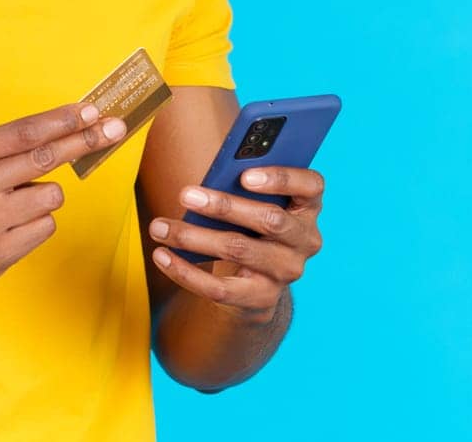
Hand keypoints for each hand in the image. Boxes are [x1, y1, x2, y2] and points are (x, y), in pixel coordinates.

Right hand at [0, 102, 125, 291]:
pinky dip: (36, 224)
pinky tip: (8, 227)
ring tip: (11, 204)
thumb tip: (64, 128)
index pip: (23, 133)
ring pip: (50, 197)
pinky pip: (45, 228)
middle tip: (114, 128)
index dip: (62, 120)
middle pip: (44, 159)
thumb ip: (0, 147)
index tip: (92, 110)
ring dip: (43, 196)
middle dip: (84, 141)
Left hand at [146, 165, 325, 322]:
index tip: (245, 175)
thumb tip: (214, 173)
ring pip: (238, 250)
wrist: (258, 279)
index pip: (311, 186)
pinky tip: (163, 256)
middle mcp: (305, 240)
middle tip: (186, 195)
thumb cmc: (252, 224)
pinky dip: (186, 272)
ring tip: (160, 226)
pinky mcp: (261, 298)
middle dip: (224, 206)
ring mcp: (286, 271)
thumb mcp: (258, 200)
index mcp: (308, 206)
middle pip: (269, 220)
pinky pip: (220, 288)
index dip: (282, 178)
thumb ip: (246, 184)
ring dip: (194, 237)